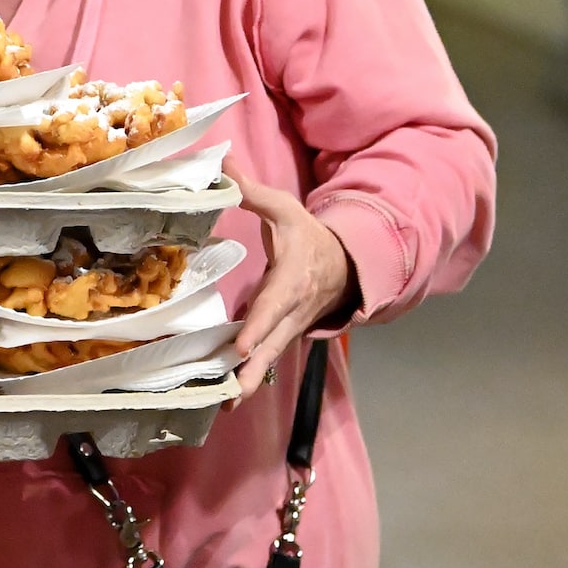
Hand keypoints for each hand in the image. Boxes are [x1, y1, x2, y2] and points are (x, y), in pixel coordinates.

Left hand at [229, 168, 354, 398]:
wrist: (347, 263)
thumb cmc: (308, 233)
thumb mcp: (284, 208)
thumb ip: (252, 191)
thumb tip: (221, 163)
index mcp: (293, 277)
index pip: (275, 304)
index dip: (259, 325)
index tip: (241, 347)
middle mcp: (294, 309)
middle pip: (273, 342)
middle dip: (253, 369)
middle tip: (230, 394)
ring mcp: (292, 326)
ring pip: (271, 356)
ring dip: (250, 381)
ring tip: (225, 404)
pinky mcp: (286, 335)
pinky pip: (268, 357)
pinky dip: (251, 376)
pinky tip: (227, 395)